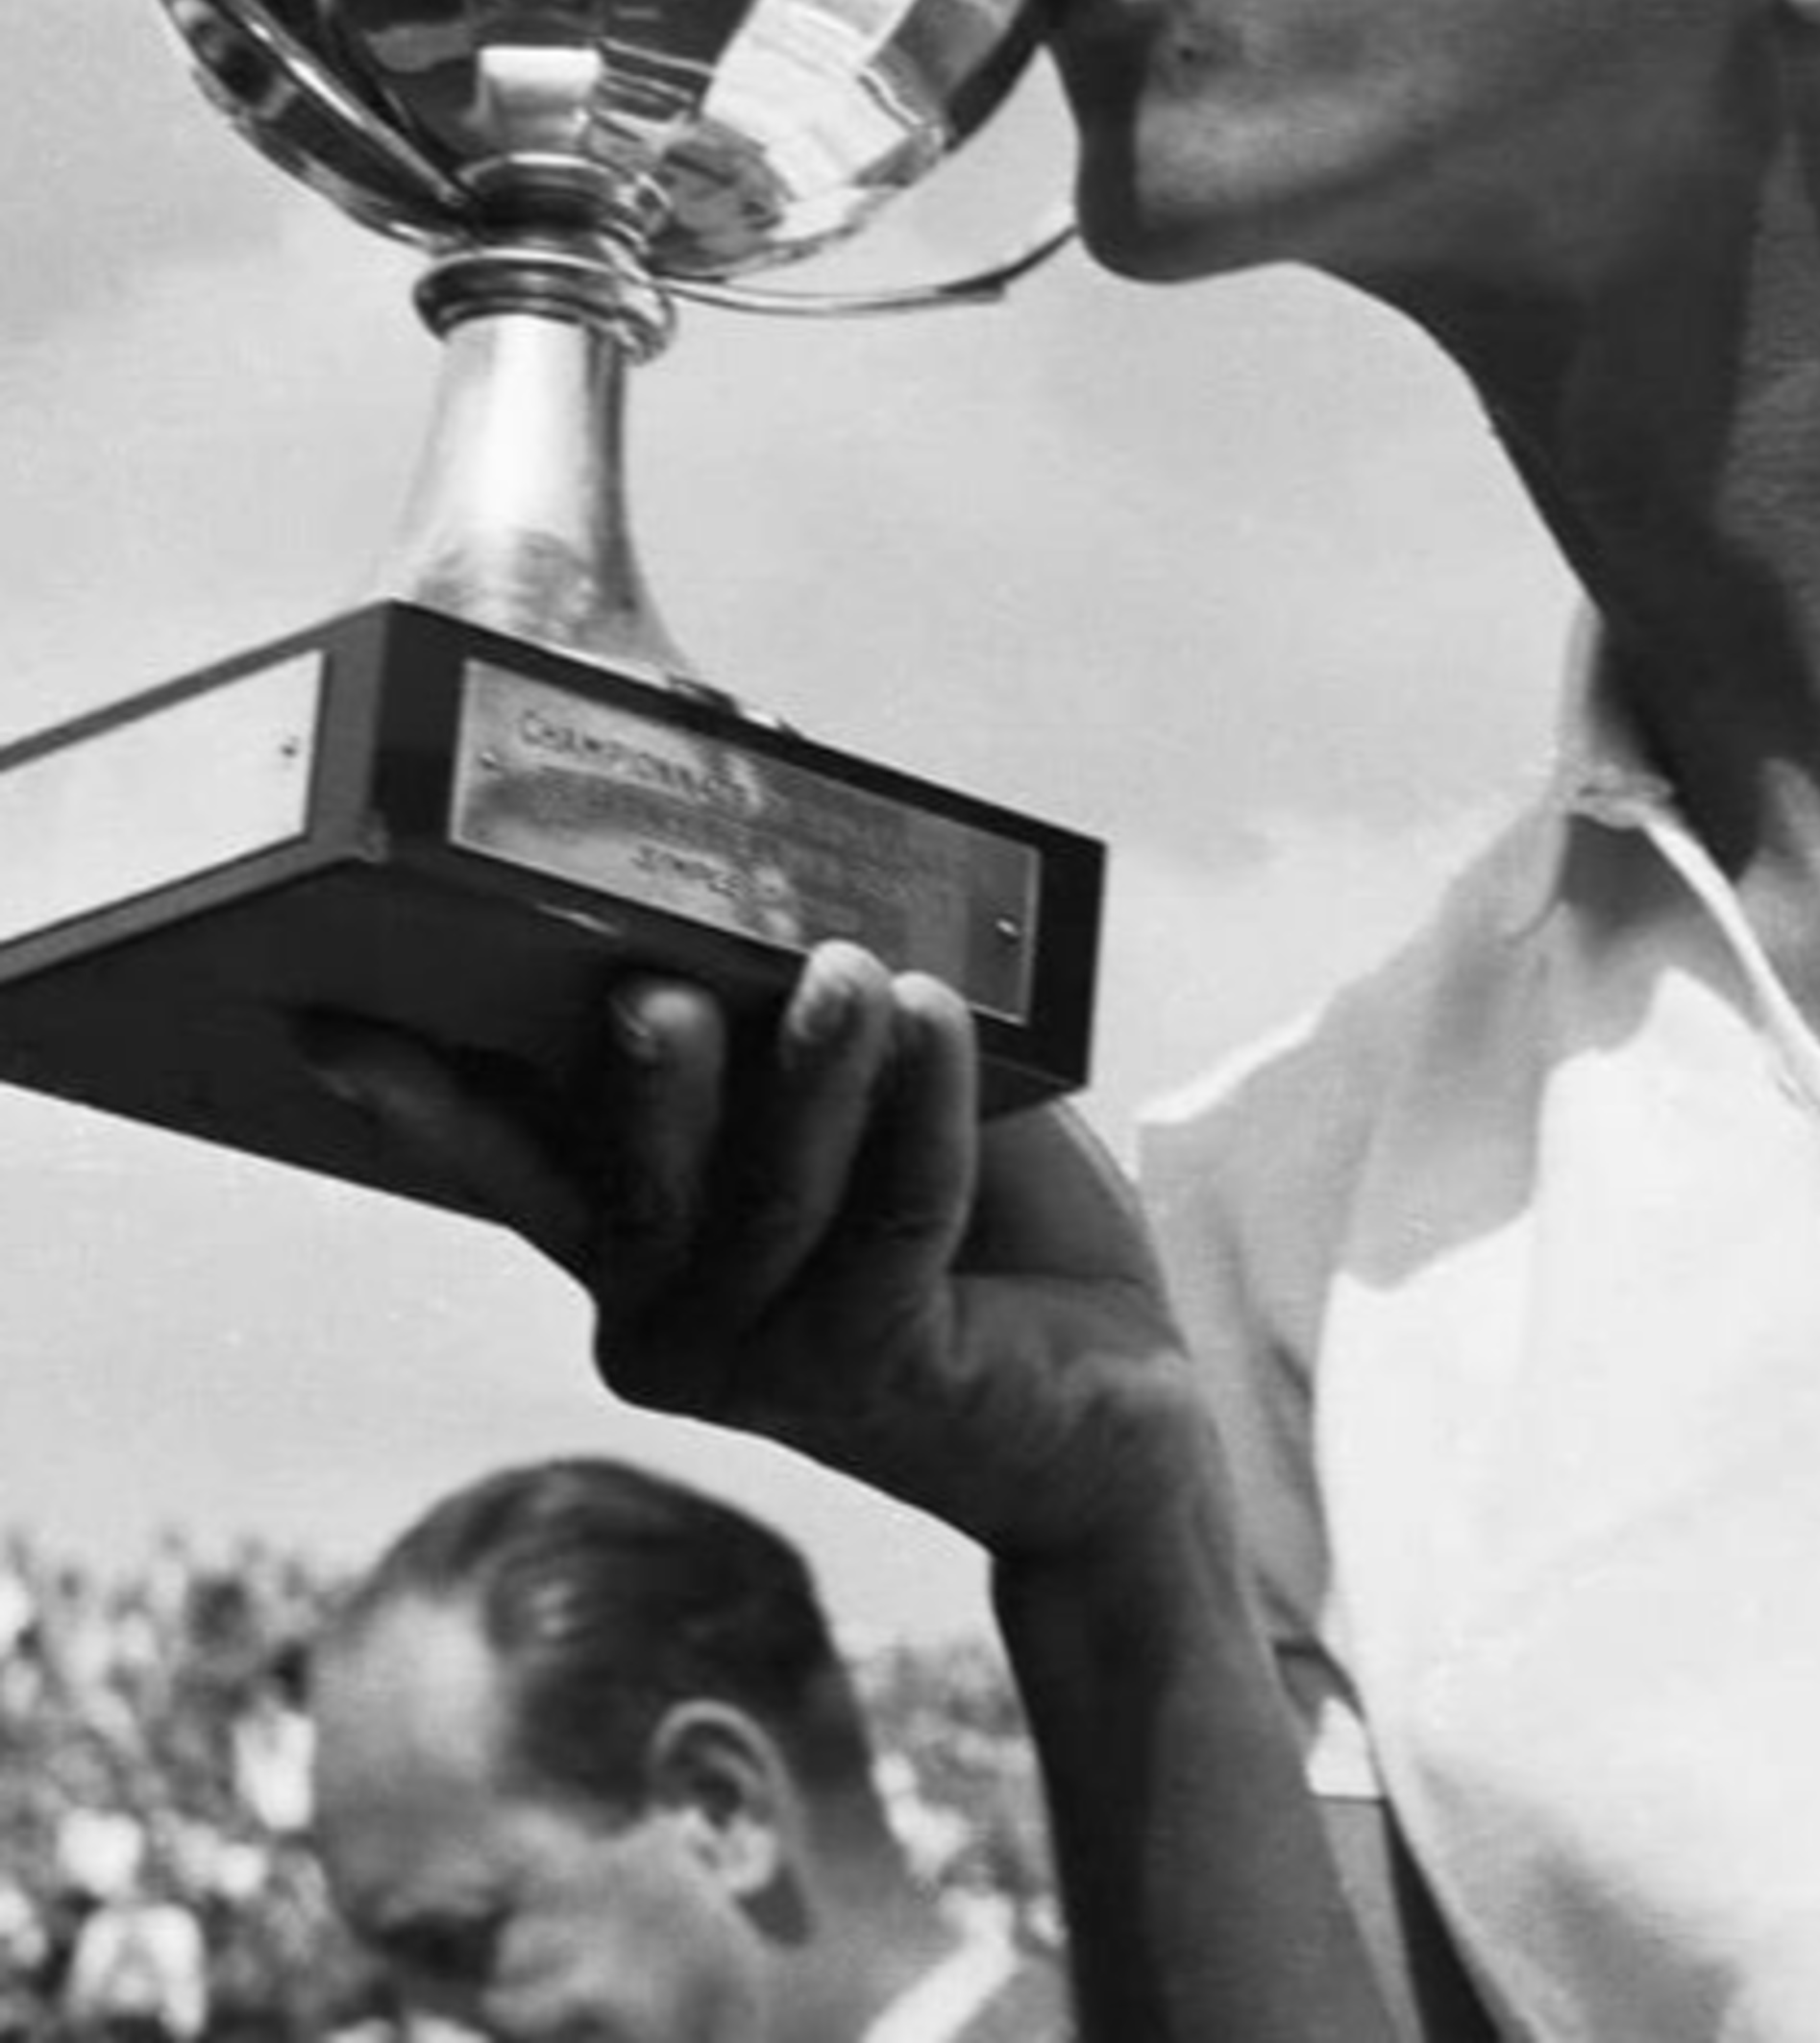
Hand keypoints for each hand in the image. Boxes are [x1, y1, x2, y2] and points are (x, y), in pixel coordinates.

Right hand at [306, 943, 1205, 1560]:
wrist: (1111, 1405)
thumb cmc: (977, 1213)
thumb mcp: (875, 1085)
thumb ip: (803, 987)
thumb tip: (779, 786)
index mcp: (636, 1234)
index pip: (515, 1161)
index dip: (429, 1102)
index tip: (338, 1025)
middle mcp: (665, 1313)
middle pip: (633, 1178)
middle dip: (645, 1077)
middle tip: (659, 989)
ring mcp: (763, 1365)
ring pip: (770, 1196)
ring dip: (814, 1071)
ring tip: (851, 967)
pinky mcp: (878, 1376)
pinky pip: (893, 1224)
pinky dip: (924, 1111)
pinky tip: (942, 1018)